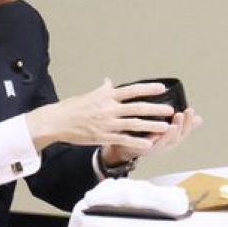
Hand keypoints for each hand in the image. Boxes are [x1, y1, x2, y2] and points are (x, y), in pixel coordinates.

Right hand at [26, 79, 175, 154]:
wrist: (56, 121)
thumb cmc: (72, 108)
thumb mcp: (89, 95)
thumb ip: (103, 90)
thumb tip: (110, 81)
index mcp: (107, 96)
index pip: (131, 90)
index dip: (148, 89)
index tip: (162, 88)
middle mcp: (109, 108)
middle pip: (137, 107)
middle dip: (156, 108)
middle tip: (171, 109)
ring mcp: (107, 123)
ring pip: (134, 124)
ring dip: (152, 126)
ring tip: (166, 127)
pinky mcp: (103, 136)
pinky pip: (124, 140)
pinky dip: (137, 142)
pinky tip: (149, 144)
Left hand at [101, 107, 202, 164]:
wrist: (124, 147)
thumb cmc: (147, 136)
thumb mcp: (165, 128)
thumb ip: (179, 122)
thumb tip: (199, 118)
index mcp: (171, 139)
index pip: (184, 131)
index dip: (189, 122)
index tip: (190, 110)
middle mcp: (163, 145)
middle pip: (175, 138)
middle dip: (180, 127)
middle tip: (180, 115)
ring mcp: (152, 149)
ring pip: (163, 143)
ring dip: (168, 135)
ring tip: (171, 125)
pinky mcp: (138, 149)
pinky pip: (145, 147)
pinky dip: (150, 142)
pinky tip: (152, 134)